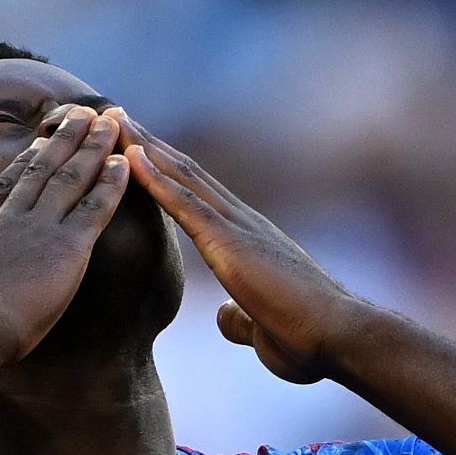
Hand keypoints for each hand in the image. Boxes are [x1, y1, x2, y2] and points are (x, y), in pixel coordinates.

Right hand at [0, 105, 135, 363]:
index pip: (0, 191)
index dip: (20, 167)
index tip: (36, 146)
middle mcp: (7, 223)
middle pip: (39, 171)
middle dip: (63, 140)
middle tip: (81, 116)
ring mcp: (38, 230)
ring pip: (71, 178)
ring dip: (92, 147)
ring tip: (110, 122)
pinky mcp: (68, 247)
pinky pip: (96, 208)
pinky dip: (112, 183)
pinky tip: (124, 162)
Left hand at [123, 124, 362, 383]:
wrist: (341, 336)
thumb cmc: (308, 339)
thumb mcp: (261, 328)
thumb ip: (240, 317)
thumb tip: (224, 315)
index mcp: (248, 240)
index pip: (199, 197)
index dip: (167, 171)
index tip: (137, 149)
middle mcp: (242, 222)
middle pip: (187, 173)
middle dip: (150, 144)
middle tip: (116, 115)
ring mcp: (237, 228)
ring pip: (183, 176)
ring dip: (145, 146)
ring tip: (114, 119)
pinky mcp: (231, 243)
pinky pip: (185, 204)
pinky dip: (155, 178)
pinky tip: (130, 156)